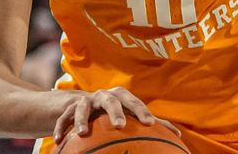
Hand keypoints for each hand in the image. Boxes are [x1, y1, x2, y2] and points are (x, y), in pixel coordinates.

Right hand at [53, 87, 180, 143]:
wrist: (82, 103)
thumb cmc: (113, 111)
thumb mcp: (129, 114)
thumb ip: (152, 123)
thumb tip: (179, 135)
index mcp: (120, 97)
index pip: (133, 101)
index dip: (141, 110)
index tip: (149, 124)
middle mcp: (103, 96)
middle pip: (110, 99)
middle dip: (115, 111)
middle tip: (120, 126)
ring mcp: (85, 100)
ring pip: (82, 106)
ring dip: (82, 119)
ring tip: (81, 133)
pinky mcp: (68, 108)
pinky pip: (63, 117)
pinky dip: (60, 127)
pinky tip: (58, 141)